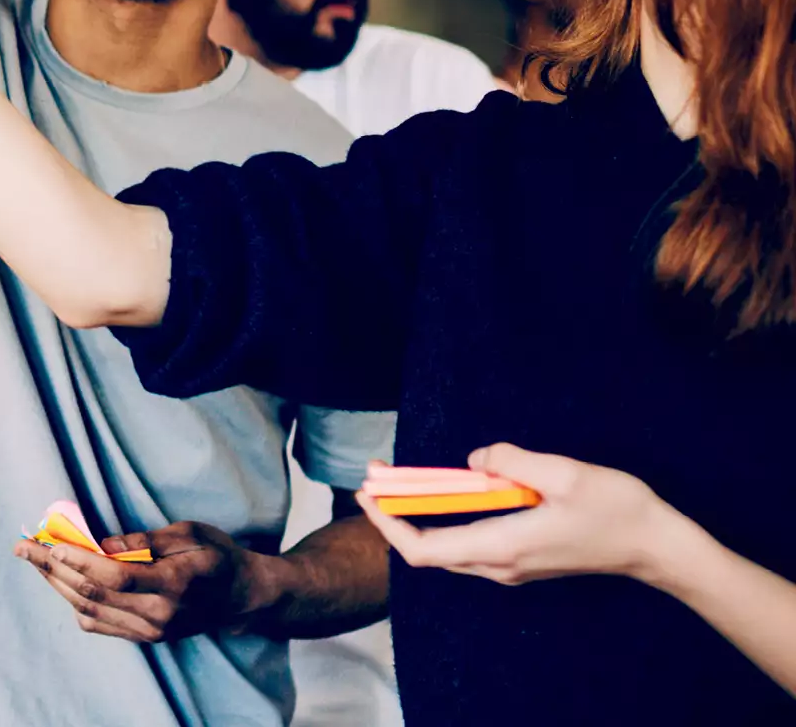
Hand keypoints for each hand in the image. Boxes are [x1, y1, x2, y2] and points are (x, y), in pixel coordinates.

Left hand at [13, 521, 258, 641]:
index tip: (51, 541)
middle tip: (24, 546)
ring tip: (34, 560)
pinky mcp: (144, 637)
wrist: (241, 598)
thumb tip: (106, 543)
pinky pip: (99, 624)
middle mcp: (158, 614)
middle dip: (53, 568)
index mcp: (173, 584)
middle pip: (93, 594)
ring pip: (90, 610)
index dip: (79, 559)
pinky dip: (74, 603)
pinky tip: (61, 581)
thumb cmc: (218, 556)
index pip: (114, 576)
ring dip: (56, 584)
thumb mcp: (192, 533)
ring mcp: (149, 630)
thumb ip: (149, 540)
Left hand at [356, 443, 673, 585]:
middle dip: (394, 517)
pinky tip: (444, 493)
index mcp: (504, 546)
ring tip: (400, 484)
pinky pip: (470, 544)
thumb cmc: (616, 510)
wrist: (657, 548)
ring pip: (448, 549)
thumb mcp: (565, 472)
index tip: (368, 495)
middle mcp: (501, 565)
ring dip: (418, 518)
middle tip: (374, 480)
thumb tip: (475, 458)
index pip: (425, 549)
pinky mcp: (522, 560)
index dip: (388, 526)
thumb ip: (513, 461)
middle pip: (430, 551)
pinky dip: (445, 520)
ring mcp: (512, 568)